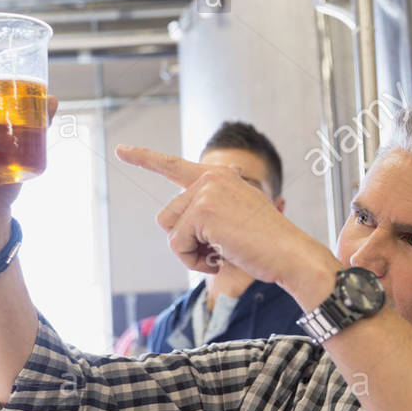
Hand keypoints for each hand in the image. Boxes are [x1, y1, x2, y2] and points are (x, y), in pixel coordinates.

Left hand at [115, 144, 334, 290]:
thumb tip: (180, 217)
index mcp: (220, 176)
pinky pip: (178, 245)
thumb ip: (210, 211)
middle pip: (168, 216)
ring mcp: (206, 191)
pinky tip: (221, 257)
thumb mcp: (237, 219)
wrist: (291, 255)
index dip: (144, 158)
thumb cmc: (266, 245)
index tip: (121, 150)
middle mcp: (211, 176)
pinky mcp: (202, 210)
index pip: (173, 165)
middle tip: (220, 251)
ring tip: (222, 253)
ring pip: (171, 231)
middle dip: (187, 241)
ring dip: (190, 252)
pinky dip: (194, 260)